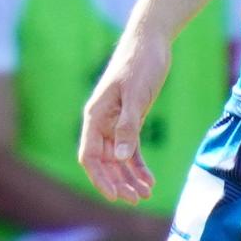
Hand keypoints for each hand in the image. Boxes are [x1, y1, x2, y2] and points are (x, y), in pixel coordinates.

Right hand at [77, 30, 173, 204]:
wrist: (151, 40)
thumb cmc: (140, 63)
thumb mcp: (135, 95)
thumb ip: (128, 126)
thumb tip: (120, 157)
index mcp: (95, 117)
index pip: (90, 156)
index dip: (99, 178)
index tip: (114, 196)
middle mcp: (101, 123)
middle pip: (104, 162)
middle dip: (117, 182)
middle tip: (135, 200)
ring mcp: (115, 122)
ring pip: (118, 159)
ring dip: (129, 178)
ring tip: (145, 194)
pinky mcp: (131, 120)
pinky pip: (131, 149)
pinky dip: (138, 165)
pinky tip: (150, 180)